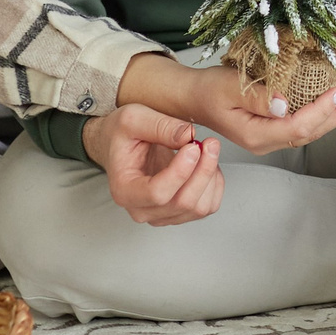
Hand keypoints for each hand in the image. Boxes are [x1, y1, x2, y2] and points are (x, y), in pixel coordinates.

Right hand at [82, 104, 224, 224]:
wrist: (120, 144)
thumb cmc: (121, 135)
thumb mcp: (133, 119)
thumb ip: (160, 126)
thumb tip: (188, 136)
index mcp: (125, 190)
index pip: (157, 193)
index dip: (180, 172)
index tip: (193, 147)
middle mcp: (142, 210)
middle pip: (182, 202)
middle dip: (203, 171)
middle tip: (209, 142)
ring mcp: (162, 215)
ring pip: (199, 207)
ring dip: (210, 176)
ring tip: (208, 149)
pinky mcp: (180, 212)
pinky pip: (208, 206)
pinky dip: (215, 184)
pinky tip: (208, 163)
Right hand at [118, 54, 335, 155]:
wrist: (191, 100)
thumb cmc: (206, 90)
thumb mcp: (227, 87)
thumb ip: (256, 96)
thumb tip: (285, 104)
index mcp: (255, 135)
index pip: (297, 126)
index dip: (321, 110)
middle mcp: (265, 142)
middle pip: (309, 133)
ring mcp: (269, 139)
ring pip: (308, 131)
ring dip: (333, 115)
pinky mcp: (271, 130)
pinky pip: (301, 126)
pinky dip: (321, 114)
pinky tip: (333, 103)